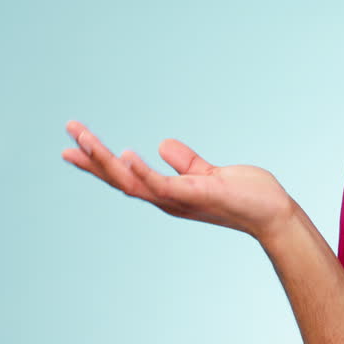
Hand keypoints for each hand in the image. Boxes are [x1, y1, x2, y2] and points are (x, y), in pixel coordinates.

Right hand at [61, 120, 296, 241]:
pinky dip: (142, 172)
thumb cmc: (246, 195)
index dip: (99, 162)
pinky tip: (126, 154)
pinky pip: (162, 185)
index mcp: (168, 192)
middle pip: (119, 179)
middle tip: (70, 130)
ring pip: (131, 182)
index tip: (74, 145)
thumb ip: (186, 162)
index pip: (126, 176)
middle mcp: (167, 199)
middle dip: (92, 157)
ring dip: (106, 161)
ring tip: (85, 138)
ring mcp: (178, 200)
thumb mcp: (210, 172)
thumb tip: (162, 144)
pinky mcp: (195, 195)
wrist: (273, 213)